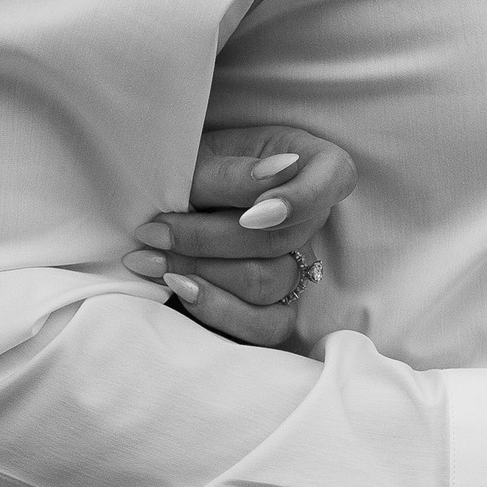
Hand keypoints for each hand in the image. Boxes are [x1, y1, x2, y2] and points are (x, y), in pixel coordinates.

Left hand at [124, 124, 358, 347]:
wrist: (154, 206)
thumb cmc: (185, 170)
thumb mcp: (199, 159)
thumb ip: (233, 172)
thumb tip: (278, 171)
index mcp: (307, 165)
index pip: (335, 176)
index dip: (301, 199)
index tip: (252, 213)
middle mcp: (308, 217)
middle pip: (283, 240)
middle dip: (210, 239)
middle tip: (154, 232)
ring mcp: (294, 263)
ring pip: (270, 283)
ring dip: (205, 274)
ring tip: (151, 260)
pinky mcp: (272, 306)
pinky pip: (265, 327)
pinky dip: (217, 311)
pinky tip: (177, 289)